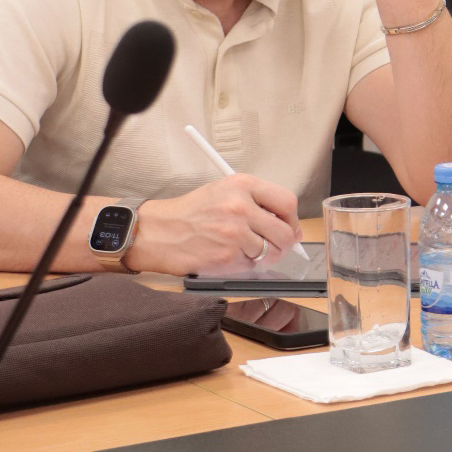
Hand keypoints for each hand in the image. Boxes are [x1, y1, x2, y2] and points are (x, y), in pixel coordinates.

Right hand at [127, 175, 301, 275]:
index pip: (287, 202)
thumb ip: (256, 201)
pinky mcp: (227, 257)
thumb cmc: (190, 212)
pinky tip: (230, 255)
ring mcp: (234, 233)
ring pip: (271, 252)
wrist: (158, 231)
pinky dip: (246, 265)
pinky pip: (252, 265)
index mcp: (242, 185)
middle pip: (285, 232)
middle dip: (285, 243)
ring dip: (264, 256)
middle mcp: (241, 207)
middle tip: (276, 246)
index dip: (292, 219)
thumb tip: (287, 221)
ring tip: (247, 250)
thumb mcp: (223, 191)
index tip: (290, 226)